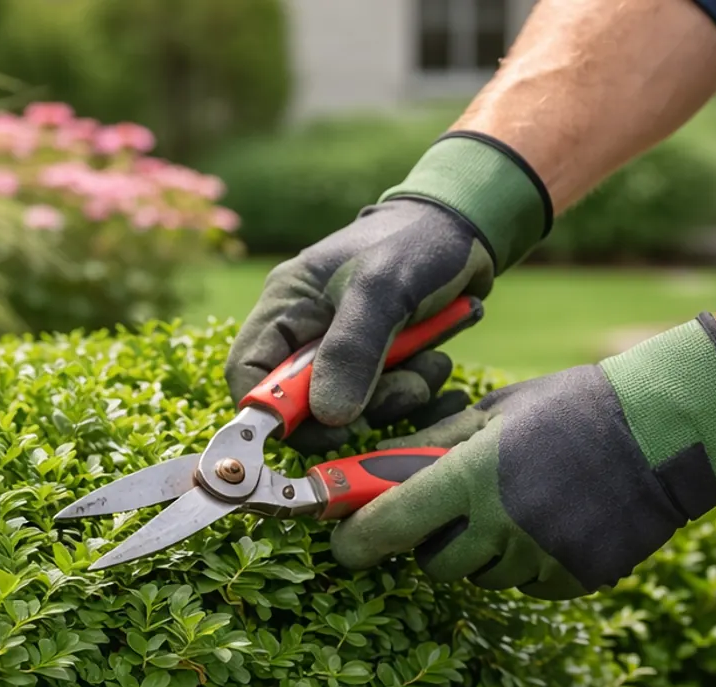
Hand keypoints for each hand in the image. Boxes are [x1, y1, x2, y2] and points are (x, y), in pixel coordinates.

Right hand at [225, 132, 550, 451]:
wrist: (468, 227)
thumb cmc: (417, 243)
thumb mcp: (383, 290)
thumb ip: (352, 350)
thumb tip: (328, 417)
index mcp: (286, 307)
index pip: (248, 374)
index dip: (274, 413)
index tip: (329, 429)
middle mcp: (305, 333)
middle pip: (303, 403)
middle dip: (356, 409)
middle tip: (405, 390)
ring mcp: (341, 349)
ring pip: (351, 407)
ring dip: (397, 398)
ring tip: (434, 363)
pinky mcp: (377, 362)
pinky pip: (385, 400)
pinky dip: (416, 395)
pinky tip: (441, 366)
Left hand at [330, 314, 715, 597]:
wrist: (668, 431)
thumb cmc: (571, 409)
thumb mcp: (492, 413)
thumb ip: (431, 448)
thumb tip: (372, 473)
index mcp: (472, 479)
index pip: (386, 528)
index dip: (355, 541)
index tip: (342, 542)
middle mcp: (502, 529)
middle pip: (432, 563)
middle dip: (429, 541)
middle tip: (452, 506)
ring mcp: (541, 560)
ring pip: (480, 577)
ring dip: (481, 551)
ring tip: (518, 501)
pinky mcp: (576, 581)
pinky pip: (526, 584)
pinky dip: (525, 561)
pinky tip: (552, 519)